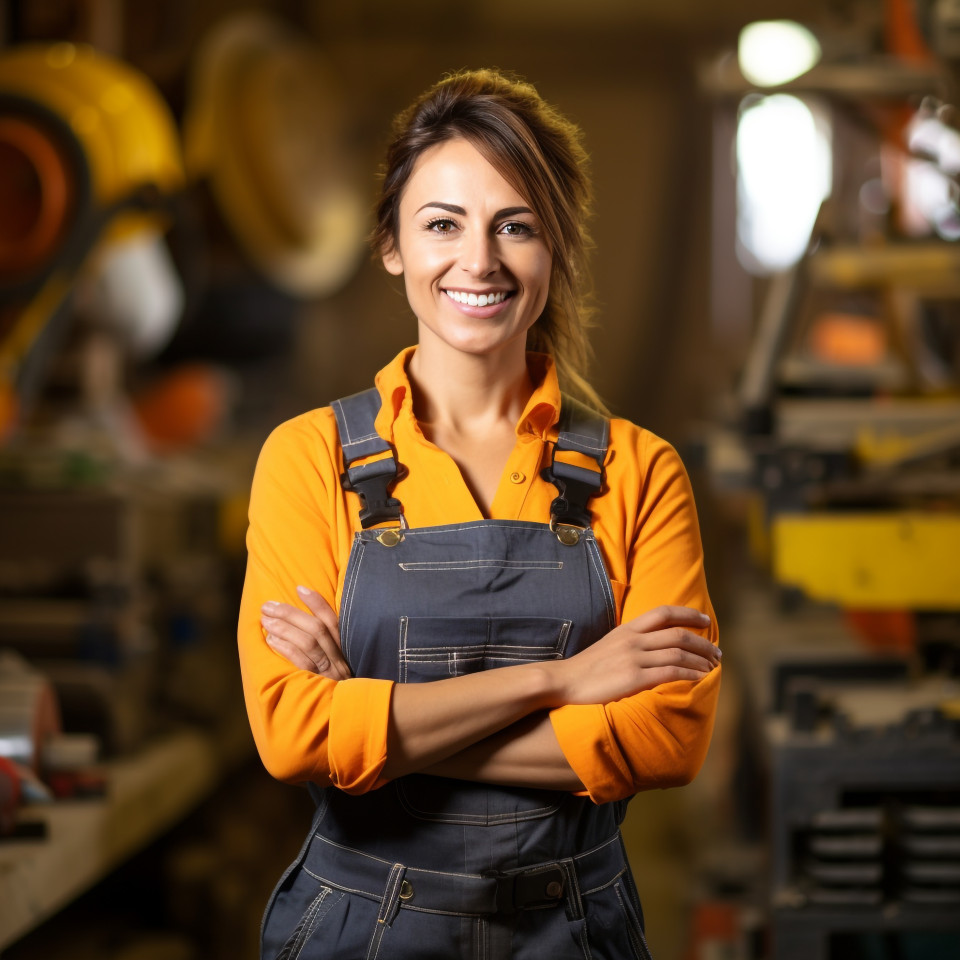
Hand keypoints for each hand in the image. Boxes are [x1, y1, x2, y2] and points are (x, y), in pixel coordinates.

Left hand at [261, 586, 351, 680]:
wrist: (343, 719)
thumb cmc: (333, 688)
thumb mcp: (336, 665)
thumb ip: (325, 645)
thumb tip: (298, 621)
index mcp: (345, 650)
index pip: (333, 621)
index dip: (317, 603)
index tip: (299, 588)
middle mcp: (339, 660)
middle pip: (317, 629)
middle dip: (291, 613)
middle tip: (269, 605)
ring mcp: (329, 673)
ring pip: (308, 643)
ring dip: (285, 628)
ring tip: (265, 619)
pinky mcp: (317, 686)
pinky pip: (301, 663)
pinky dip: (285, 648)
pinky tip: (270, 639)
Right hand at [555, 605, 719, 704]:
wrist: (564, 680)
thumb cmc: (587, 668)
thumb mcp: (610, 645)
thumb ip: (632, 642)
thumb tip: (655, 647)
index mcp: (627, 629)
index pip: (663, 612)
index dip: (688, 614)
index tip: (706, 620)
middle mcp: (633, 639)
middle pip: (678, 634)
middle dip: (703, 643)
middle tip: (717, 653)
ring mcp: (633, 658)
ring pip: (678, 654)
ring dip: (701, 661)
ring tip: (712, 669)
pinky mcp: (633, 678)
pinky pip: (670, 672)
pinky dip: (689, 674)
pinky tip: (699, 679)